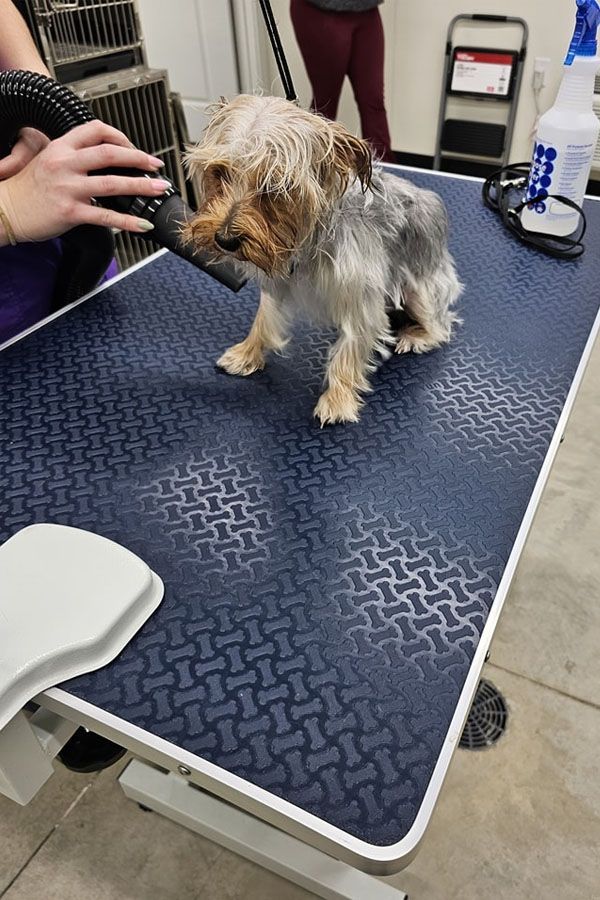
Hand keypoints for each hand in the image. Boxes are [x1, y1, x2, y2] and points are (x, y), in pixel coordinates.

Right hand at [0, 120, 168, 242]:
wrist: (5, 210)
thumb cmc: (26, 189)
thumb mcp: (44, 159)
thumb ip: (71, 155)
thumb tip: (99, 156)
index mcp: (60, 147)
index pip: (95, 130)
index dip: (120, 137)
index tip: (135, 148)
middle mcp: (65, 164)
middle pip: (110, 153)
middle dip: (139, 158)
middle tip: (156, 165)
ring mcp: (68, 188)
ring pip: (112, 183)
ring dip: (141, 186)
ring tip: (159, 188)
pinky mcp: (70, 212)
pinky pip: (105, 216)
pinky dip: (128, 221)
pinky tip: (142, 225)